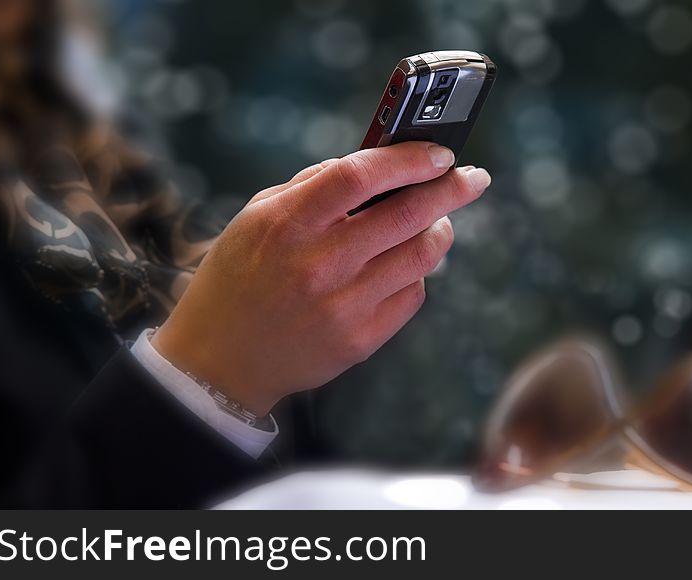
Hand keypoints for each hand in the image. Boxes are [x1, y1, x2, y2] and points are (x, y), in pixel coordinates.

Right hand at [152, 142, 490, 414]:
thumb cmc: (239, 278)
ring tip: (437, 221)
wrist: (220, 360)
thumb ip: (313, 187)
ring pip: (422, 255)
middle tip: (472, 179)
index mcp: (287, 223)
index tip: (440, 153)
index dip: (409, 158)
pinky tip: (402, 267)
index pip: (361, 174)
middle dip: (451, 188)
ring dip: (440, 230)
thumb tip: (378, 164)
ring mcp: (343, 306)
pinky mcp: (361, 340)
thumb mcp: (256, 218)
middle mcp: (319, 263)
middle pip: (407, 213)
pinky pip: (413, 295)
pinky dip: (416, 273)